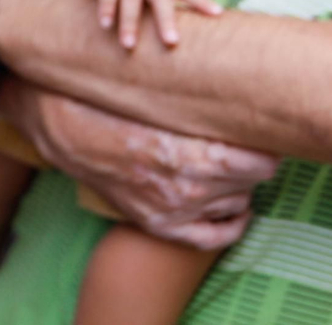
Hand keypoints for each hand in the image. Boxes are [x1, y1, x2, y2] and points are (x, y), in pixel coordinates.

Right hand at [5, 83, 277, 249]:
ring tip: (235, 162)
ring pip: (238, 203)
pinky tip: (236, 207)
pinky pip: (212, 237)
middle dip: (255, 160)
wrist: (63, 124)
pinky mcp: (158, 223)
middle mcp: (188, 189)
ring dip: (241, 185)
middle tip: (250, 140)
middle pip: (253, 181)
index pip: (261, 162)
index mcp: (193, 154)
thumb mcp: (161, 98)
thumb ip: (204, 104)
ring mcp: (173, 210)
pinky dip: (231, 223)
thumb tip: (247, 92)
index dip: (268, 145)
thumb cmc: (114, 99)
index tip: (265, 129)